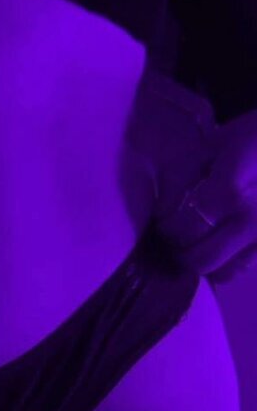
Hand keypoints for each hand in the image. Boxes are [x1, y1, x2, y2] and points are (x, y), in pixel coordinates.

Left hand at [157, 111, 256, 282]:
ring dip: (203, 261)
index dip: (166, 228)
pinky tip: (220, 243)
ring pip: (222, 273)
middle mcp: (251, 222)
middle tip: (175, 234)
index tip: (164, 218)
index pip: (183, 229)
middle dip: (180, 250)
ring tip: (196, 240)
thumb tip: (162, 211)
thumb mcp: (212, 145)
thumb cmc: (254, 137)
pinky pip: (242, 269)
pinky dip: (225, 264)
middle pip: (201, 260)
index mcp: (230, 192)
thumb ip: (181, 177)